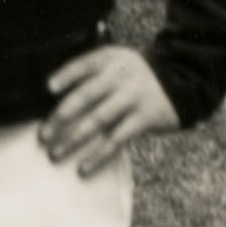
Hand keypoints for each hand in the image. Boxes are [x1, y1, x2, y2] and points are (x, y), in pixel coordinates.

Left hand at [40, 46, 174, 176]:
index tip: (48, 89)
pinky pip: (117, 139)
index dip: (65, 75)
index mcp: (110, 59)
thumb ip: (94, 74)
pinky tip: (83, 168)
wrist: (182, 81)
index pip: (83, 64)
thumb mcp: (118, 63)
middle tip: (43, 135)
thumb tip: (56, 102)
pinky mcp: (144, 118)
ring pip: (98, 121)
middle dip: (61, 117)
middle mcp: (121, 76)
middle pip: (85, 96)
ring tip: (55, 154)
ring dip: (73, 140)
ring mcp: (133, 97)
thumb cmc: (137, 76)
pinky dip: (98, 156)